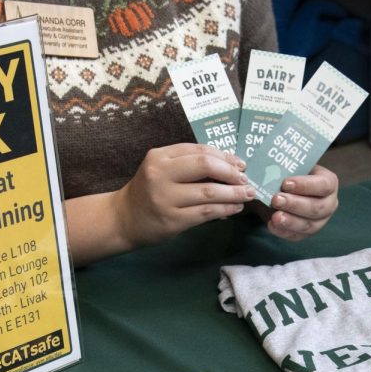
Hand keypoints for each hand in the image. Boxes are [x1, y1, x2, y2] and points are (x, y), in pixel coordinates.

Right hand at [114, 143, 254, 248]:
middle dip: (231, 172)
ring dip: (234, 193)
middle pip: (205, 166)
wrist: (123, 219)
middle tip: (246, 180)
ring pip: (209, 192)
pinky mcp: (172, 220)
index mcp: (159, 157)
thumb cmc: (148, 192)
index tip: (240, 164)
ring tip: (247, 195)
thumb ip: (188, 165)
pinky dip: (225, 209)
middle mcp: (160, 174)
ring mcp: (165, 198)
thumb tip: (230, 167)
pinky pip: (206, 212)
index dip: (224, 157)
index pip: (199, 150)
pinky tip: (235, 208)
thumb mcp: (162, 170)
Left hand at [264, 165, 338, 241]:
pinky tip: (271, 224)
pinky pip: (296, 235)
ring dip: (290, 221)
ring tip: (274, 216)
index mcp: (329, 183)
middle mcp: (329, 204)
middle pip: (316, 208)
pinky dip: (283, 231)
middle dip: (295, 204)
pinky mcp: (305, 233)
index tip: (285, 183)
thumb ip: (284, 168)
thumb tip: (271, 172)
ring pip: (308, 225)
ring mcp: (319, 221)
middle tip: (276, 199)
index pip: (323, 185)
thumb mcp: (289, 166)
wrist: (281, 189)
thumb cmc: (289, 173)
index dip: (305, 185)